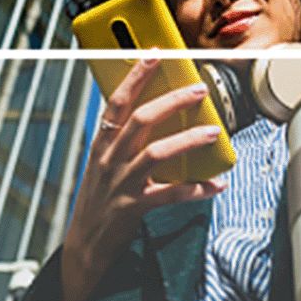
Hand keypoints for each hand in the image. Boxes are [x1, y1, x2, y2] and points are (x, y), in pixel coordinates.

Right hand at [61, 58, 226, 300]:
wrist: (85, 244)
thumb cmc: (100, 199)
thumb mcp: (104, 163)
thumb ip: (124, 140)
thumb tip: (156, 113)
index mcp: (102, 143)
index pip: (117, 102)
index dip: (136, 76)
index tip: (155, 55)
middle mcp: (109, 159)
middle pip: (140, 121)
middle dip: (171, 102)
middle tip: (199, 91)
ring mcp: (120, 183)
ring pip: (156, 154)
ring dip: (188, 140)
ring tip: (214, 133)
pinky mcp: (132, 207)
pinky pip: (169, 195)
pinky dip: (196, 190)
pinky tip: (216, 185)